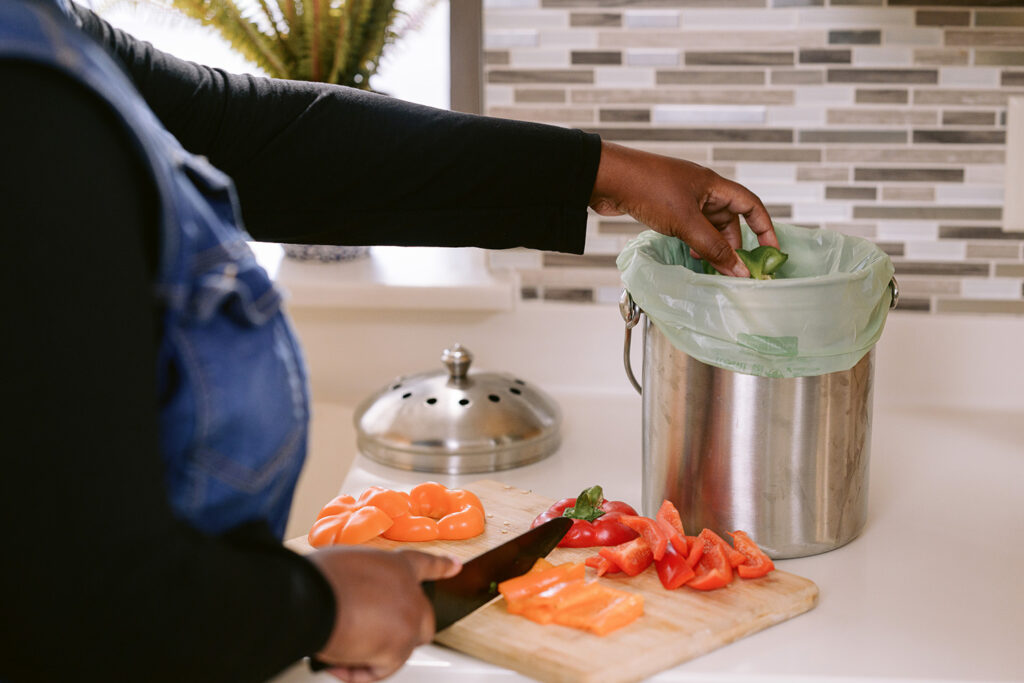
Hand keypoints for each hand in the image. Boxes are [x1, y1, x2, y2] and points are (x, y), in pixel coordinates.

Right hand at [307, 547, 460, 682]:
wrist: (313, 597)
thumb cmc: (318, 579)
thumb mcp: (344, 566)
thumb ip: (361, 582)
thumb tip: (347, 600)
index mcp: (395, 565)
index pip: (424, 564)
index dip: (441, 566)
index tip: (455, 567)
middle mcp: (410, 590)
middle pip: (423, 620)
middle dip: (402, 633)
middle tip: (372, 637)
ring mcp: (409, 618)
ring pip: (401, 649)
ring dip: (373, 654)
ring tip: (341, 646)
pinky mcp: (401, 646)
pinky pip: (381, 669)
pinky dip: (359, 672)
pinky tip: (339, 660)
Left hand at [589, 141, 777, 276]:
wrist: (606, 178)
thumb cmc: (647, 189)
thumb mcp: (686, 222)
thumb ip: (713, 247)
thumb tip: (738, 270)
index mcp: (713, 185)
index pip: (750, 205)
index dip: (764, 227)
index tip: (771, 251)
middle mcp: (701, 189)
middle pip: (729, 218)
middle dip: (733, 243)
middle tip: (731, 268)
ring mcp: (682, 198)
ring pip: (708, 225)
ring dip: (712, 245)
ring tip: (708, 264)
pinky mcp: (664, 207)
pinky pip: (689, 227)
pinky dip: (694, 241)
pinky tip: (689, 254)